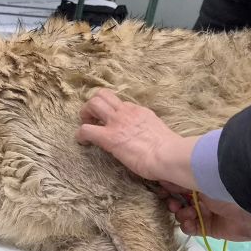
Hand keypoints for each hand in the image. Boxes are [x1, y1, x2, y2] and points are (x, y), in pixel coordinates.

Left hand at [76, 89, 198, 188]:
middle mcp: (126, 112)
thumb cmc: (169, 150)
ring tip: (86, 126)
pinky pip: (86, 130)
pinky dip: (81, 135)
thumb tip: (147, 138)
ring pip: (93, 104)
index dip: (112, 112)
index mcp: (139, 112)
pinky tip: (83, 143)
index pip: (120, 104)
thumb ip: (148, 129)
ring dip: (85, 114)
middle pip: (103, 95)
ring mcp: (117, 123)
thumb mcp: (158, 131)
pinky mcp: (109, 137)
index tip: (110, 123)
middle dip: (92, 106)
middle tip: (91, 119)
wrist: (168, 155)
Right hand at [156, 182, 250, 242]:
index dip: (168, 186)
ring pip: (183, 213)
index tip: (160, 188)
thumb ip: (180, 177)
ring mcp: (206, 211)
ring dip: (180, 214)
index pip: (179, 181)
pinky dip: (187, 226)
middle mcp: (203, 193)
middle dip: (172, 201)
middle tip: (172, 203)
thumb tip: (164, 177)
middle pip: (179, 198)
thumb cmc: (224, 186)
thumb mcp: (201, 178)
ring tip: (185, 213)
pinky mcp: (209, 227)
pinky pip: (191, 228)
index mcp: (202, 178)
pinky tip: (190, 222)